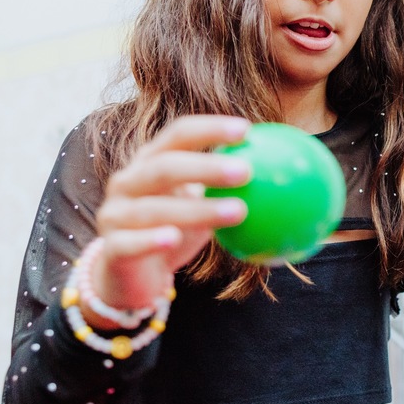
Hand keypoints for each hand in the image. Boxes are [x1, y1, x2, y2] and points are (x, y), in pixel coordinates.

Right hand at [89, 115, 253, 319]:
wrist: (129, 275)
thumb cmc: (174, 231)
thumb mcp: (203, 207)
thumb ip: (233, 190)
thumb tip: (293, 178)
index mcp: (150, 162)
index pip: (178, 134)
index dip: (210, 128)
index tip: (248, 130)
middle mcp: (128, 181)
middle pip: (165, 167)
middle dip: (205, 166)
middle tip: (247, 172)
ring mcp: (115, 214)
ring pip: (155, 209)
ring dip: (198, 210)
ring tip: (238, 212)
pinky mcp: (110, 248)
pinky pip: (129, 243)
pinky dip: (151, 240)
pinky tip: (174, 239)